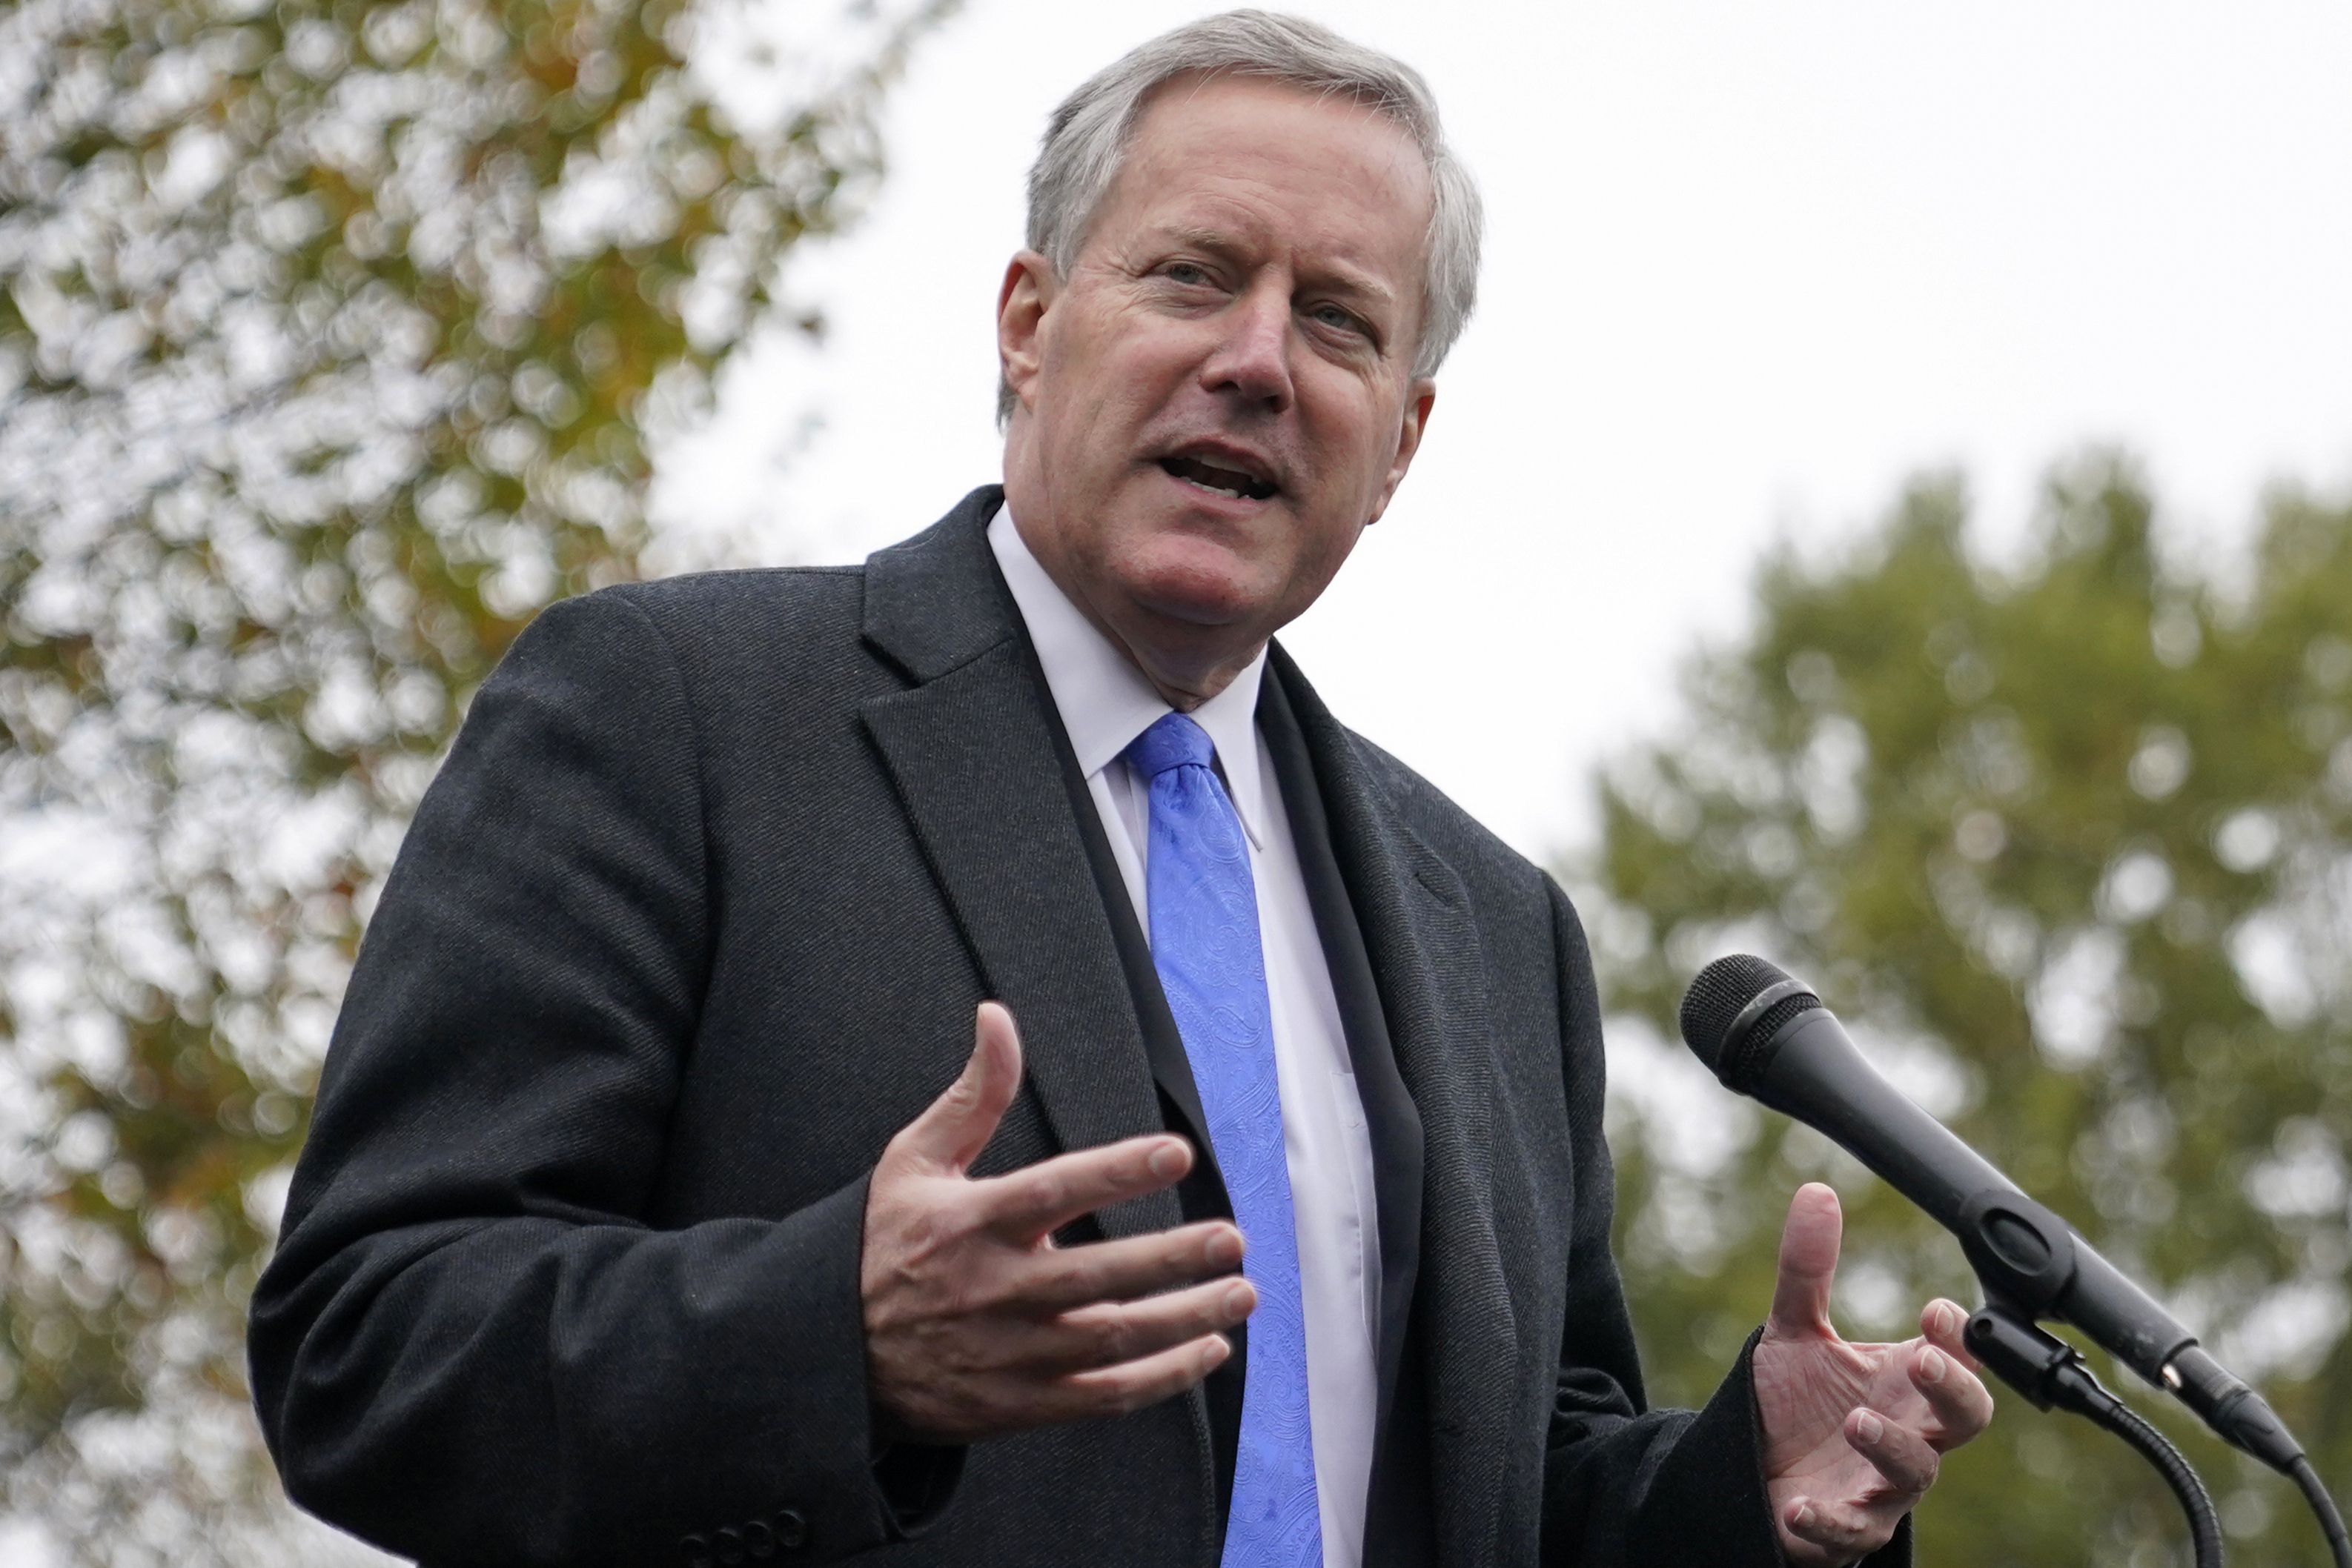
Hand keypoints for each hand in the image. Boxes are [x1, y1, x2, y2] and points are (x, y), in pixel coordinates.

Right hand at [861, 1001, 1254, 1444]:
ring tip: (1239, 1292)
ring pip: (1111, 1339)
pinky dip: (1161, 1378)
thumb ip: (971, 1094)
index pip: (1054, 1190)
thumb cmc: (883, 1247)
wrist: (834, 1356)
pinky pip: (1102, 1395)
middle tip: (1232, 1239)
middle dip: (1173, 1257)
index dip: (1118, 1171)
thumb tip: (997, 1019)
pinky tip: (1206, 1350)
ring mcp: (1009, 1353)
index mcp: (970, 1223)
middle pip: (1097, 1275)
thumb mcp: (912, 1162)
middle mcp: (993, 1290)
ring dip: (1184, 1318)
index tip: (1175, 1152)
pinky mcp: (1019, 1404)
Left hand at [1752, 1183, 1994, 1565]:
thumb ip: (1807, 1269)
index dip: (1958, 1336)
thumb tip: (1815, 1192)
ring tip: (1854, 1422)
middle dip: (1953, 1390)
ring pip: (1915, 1476)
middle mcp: (1906, 1433)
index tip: (1935, 1311)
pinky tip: (1801, 1505)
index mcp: (1903, 1383)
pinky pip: (1850, 1534)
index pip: (1957, 1357)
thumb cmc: (1792, 1404)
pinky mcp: (1845, 1531)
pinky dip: (1828, 1522)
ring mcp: (1880, 1487)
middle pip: (1965, 1418)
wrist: (1752, 1471)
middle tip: (1921, 1361)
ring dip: (1891, 1449)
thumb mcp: (1794, 1332)